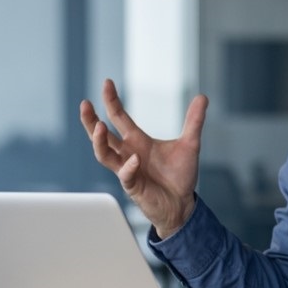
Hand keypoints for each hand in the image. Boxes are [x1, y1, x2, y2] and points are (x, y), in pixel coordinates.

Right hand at [79, 78, 208, 238]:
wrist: (183, 204)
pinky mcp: (133, 186)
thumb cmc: (180, 176)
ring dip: (99, 141)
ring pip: (103, 155)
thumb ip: (194, 121)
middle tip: (85, 105)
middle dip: (90, 120)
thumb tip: (202, 97)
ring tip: (98, 126)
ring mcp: (127, 170)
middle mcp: (128, 153)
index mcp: (137, 141)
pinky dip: (128, 167)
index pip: (119, 118)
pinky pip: (125, 176)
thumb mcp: (190, 144)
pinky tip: (135, 159)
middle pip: (101, 135)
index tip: (106, 83)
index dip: (111, 101)